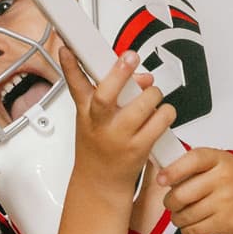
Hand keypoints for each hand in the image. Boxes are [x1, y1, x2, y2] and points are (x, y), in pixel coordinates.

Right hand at [58, 47, 177, 201]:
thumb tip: (142, 77)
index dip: (70, 66)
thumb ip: (114, 92)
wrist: (100, 184)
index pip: (75, 85)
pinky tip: (160, 117)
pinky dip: (166, 113)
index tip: (66, 49)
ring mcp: (120, 136)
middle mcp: (101, 123)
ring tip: (150, 99)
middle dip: (120, 73)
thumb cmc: (98, 148)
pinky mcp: (139, 147)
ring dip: (153, 94)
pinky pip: (161, 119)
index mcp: (86, 112)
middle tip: (129, 58)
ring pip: (144, 101)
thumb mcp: (93, 118)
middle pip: (106, 95)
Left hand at [155, 146, 232, 233]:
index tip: (161, 179)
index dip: (173, 170)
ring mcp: (225, 200)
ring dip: (178, 219)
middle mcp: (224, 178)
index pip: (193, 159)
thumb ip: (199, 168)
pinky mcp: (225, 222)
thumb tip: (164, 175)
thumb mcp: (226, 167)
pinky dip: (187, 231)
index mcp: (222, 159)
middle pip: (180, 193)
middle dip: (171, 203)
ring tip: (185, 216)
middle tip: (173, 203)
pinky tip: (194, 225)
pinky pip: (192, 229)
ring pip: (184, 215)